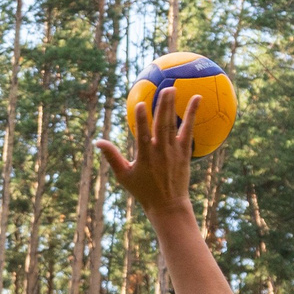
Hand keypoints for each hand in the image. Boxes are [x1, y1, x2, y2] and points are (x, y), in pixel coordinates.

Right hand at [94, 85, 195, 217]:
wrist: (168, 205)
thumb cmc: (143, 190)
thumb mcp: (124, 176)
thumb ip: (112, 157)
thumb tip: (97, 141)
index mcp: (145, 157)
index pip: (143, 135)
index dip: (142, 120)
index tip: (141, 104)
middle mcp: (160, 152)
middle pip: (162, 125)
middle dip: (163, 106)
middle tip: (165, 88)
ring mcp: (174, 152)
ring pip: (174, 125)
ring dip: (174, 106)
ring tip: (174, 88)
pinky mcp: (185, 153)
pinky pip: (189, 131)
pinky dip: (192, 115)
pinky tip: (197, 100)